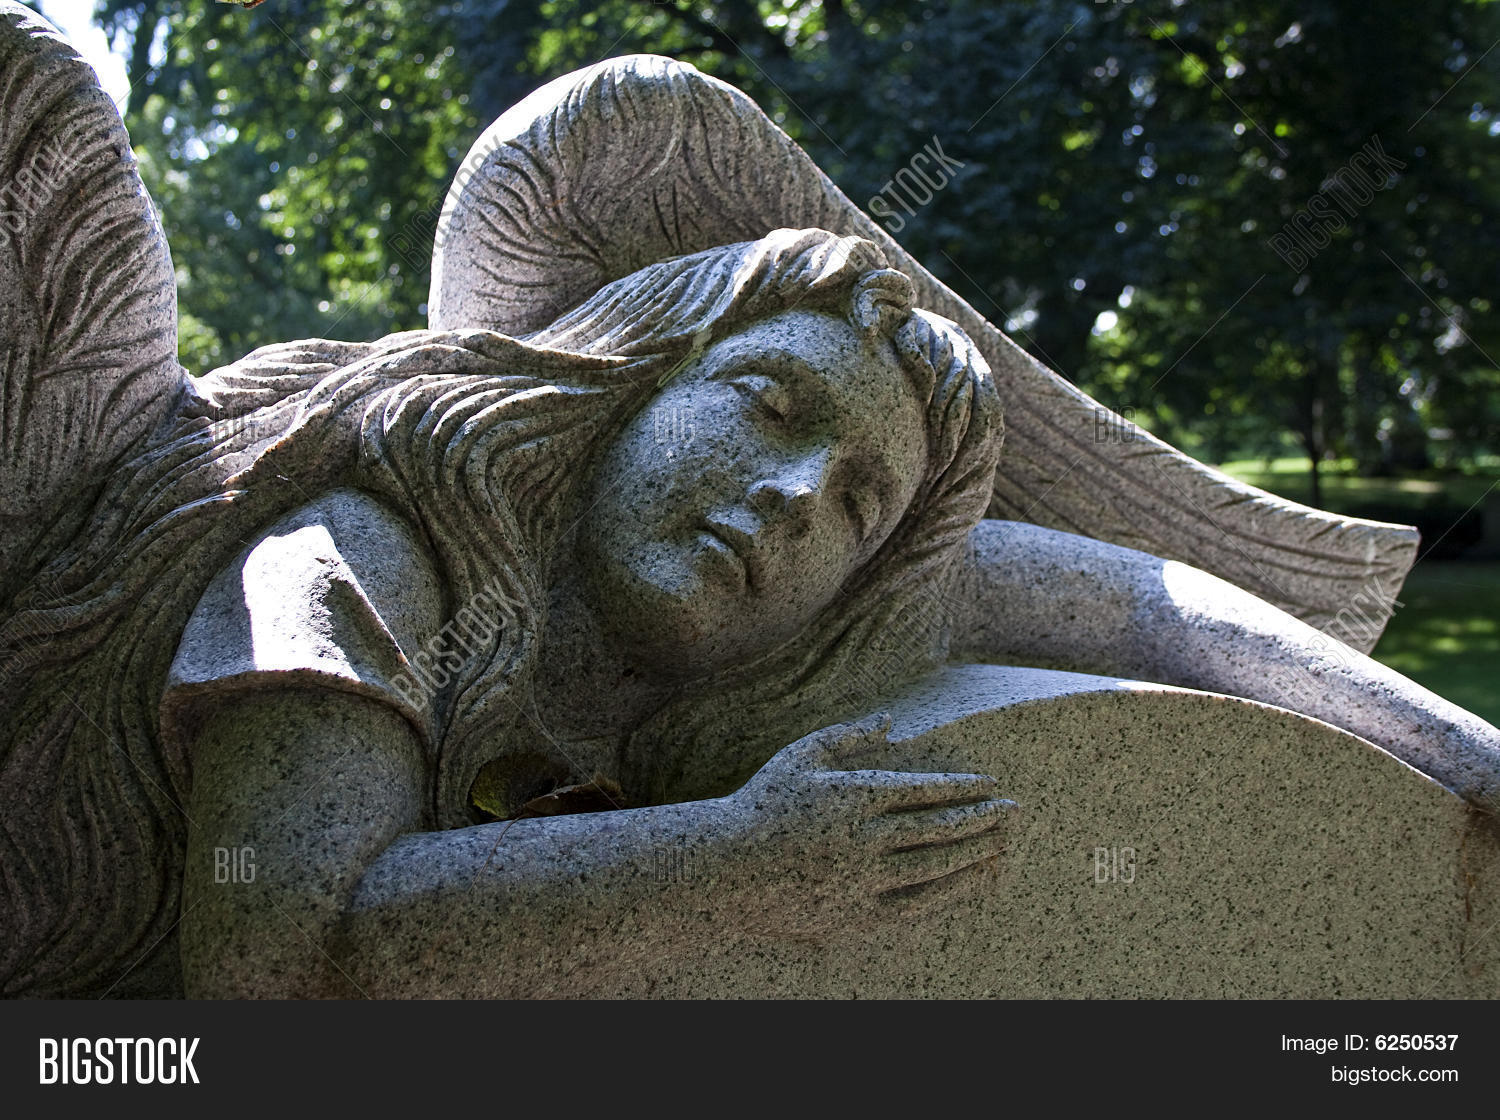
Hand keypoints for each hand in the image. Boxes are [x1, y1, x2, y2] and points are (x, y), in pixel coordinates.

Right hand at [720, 712, 1014, 938]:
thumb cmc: (762, 804)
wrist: (726, 870)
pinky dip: (948, 892)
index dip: (963, 786)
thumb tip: (890, 720)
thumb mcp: (800, 756)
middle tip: (1015, 811)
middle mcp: (864, 838)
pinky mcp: (856, 915)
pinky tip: (969, 882)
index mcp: (853, 795)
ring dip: (973, 853)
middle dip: (982, 817)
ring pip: (934, 867)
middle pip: (938, 827)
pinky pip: (915, 904)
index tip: (991, 784)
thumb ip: (847, 736)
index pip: (924, 789)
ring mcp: (862, 880)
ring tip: (1000, 844)